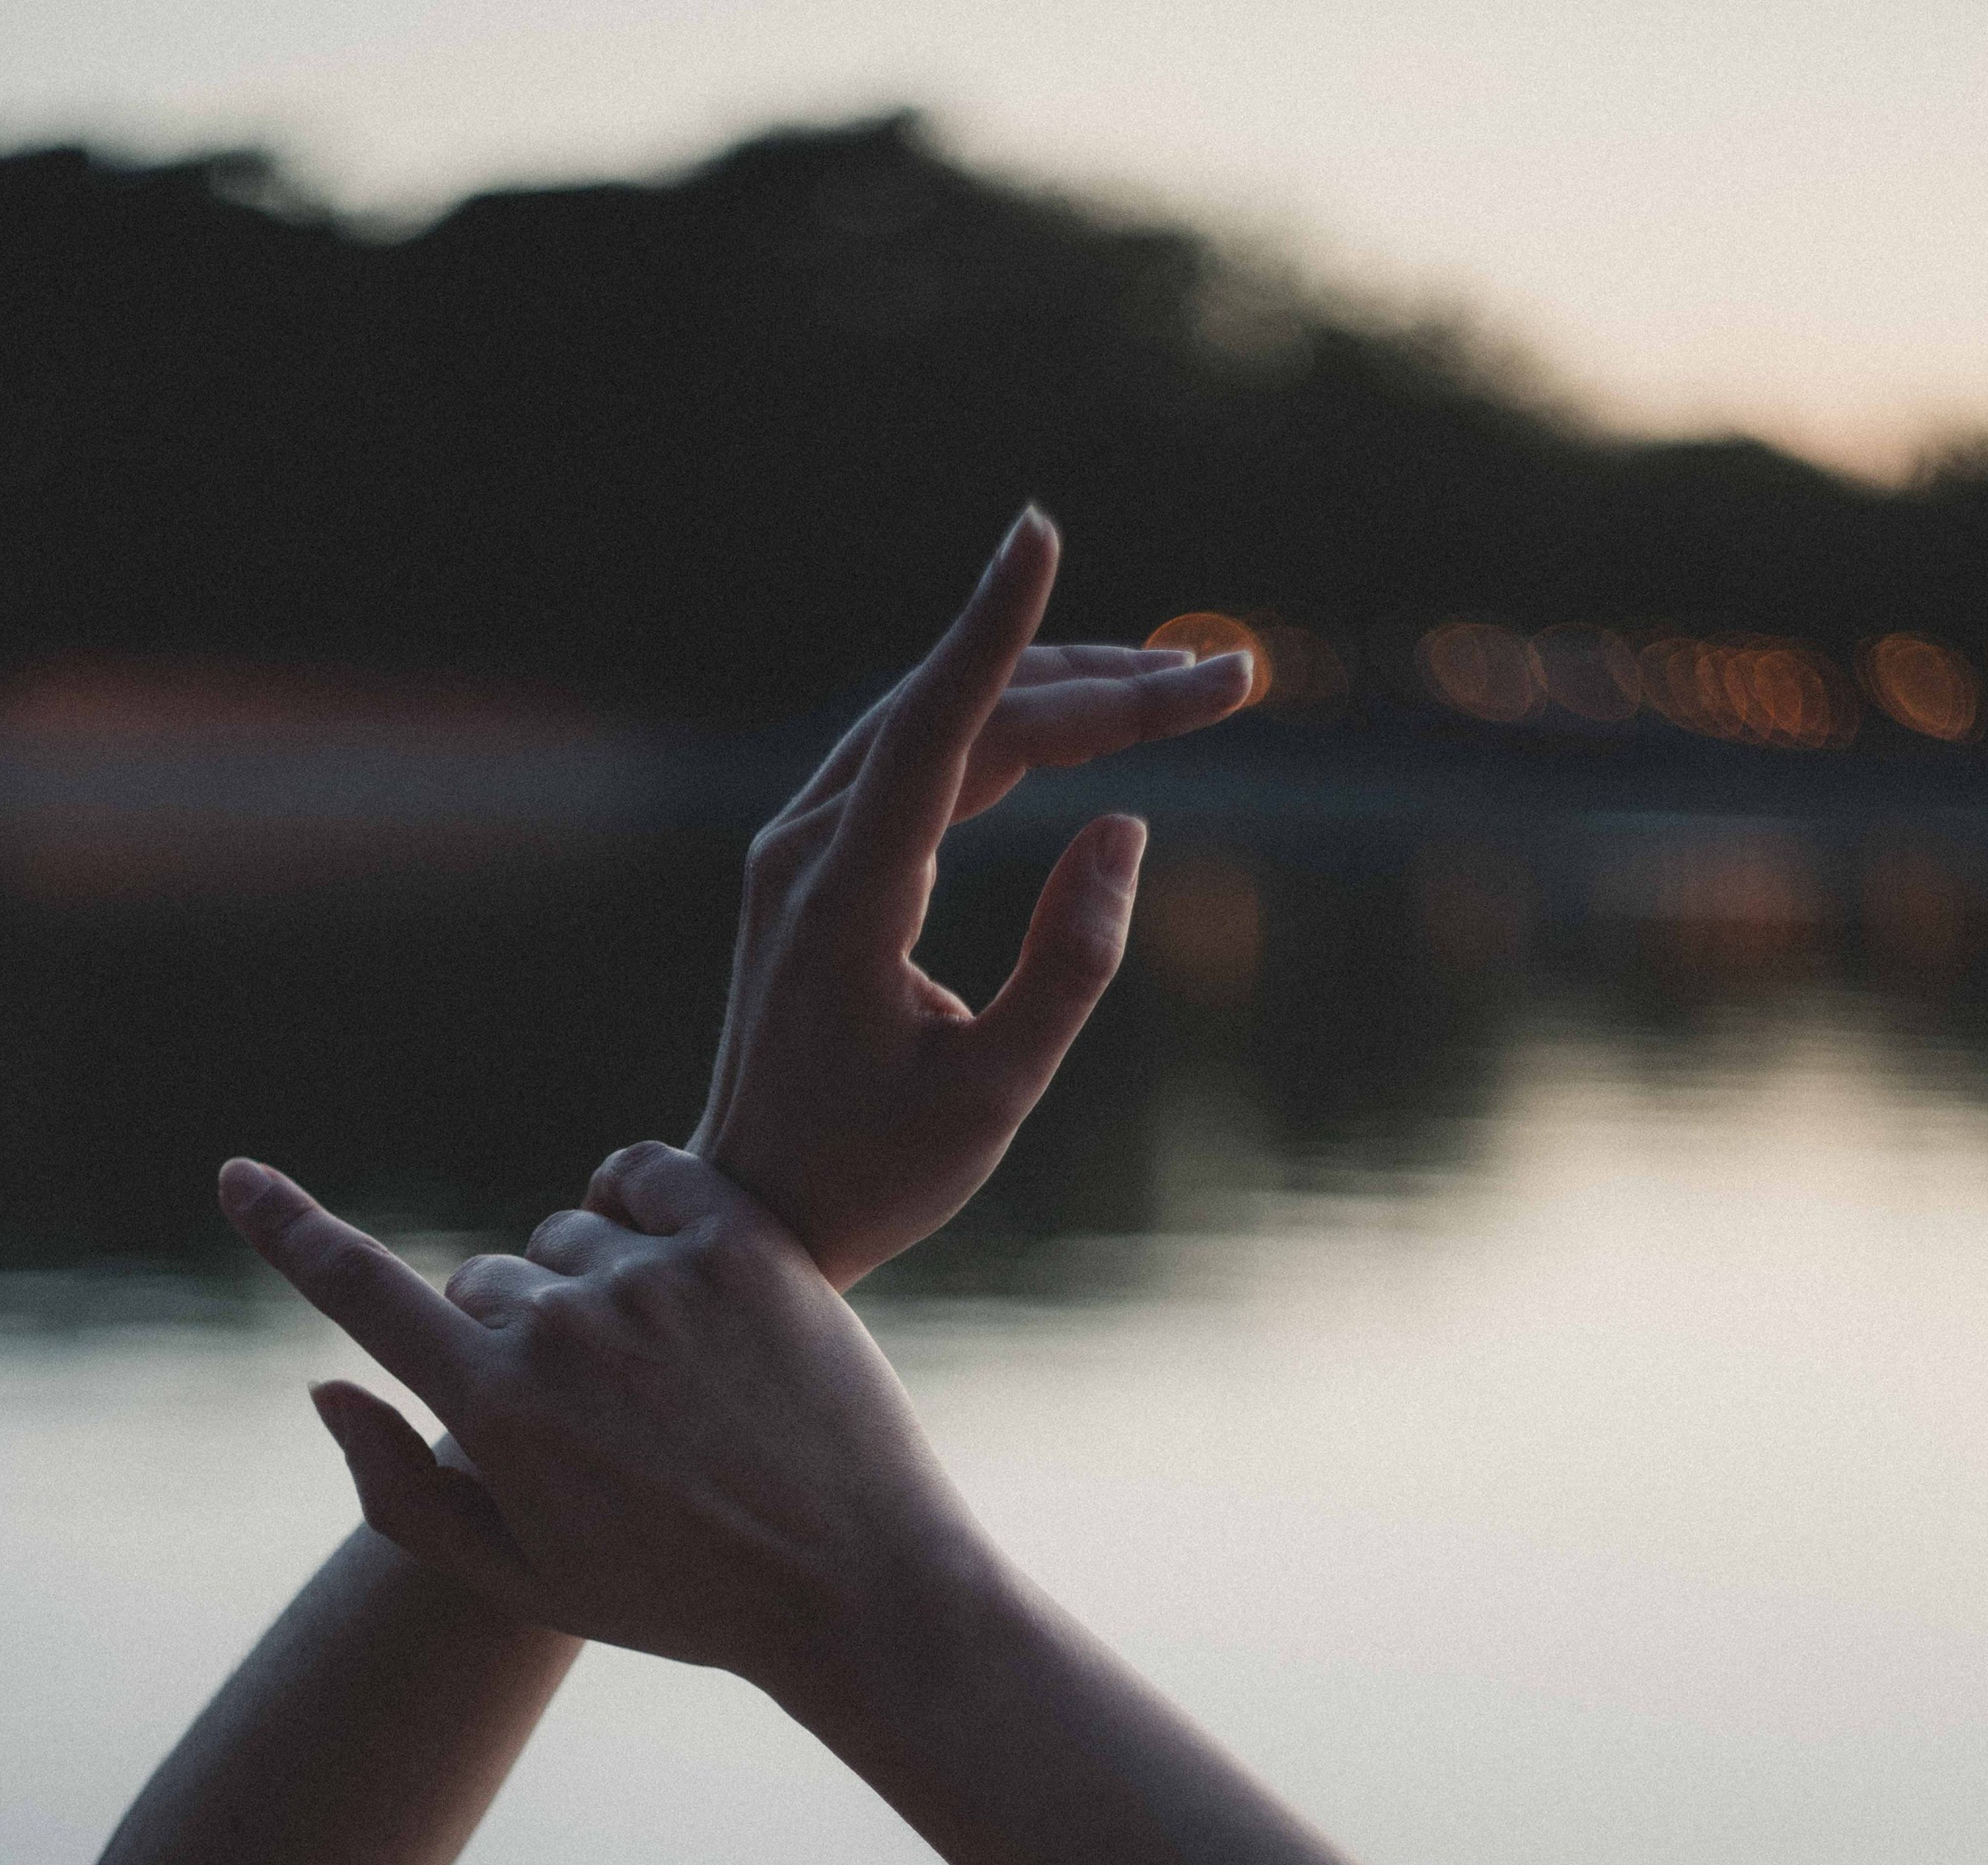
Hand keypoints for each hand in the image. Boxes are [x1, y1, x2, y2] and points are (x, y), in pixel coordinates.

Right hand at [217, 1145, 984, 1687]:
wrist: (858, 1585)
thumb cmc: (684, 1598)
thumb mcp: (527, 1583)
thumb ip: (404, 1495)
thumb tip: (323, 1389)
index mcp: (497, 1413)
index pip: (361, 1294)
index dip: (290, 1232)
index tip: (234, 1177)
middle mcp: (563, 1329)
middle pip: (483, 1285)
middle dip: (515, 1341)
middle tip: (610, 1428)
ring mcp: (656, 1277)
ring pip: (565, 1239)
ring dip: (593, 1287)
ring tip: (673, 1382)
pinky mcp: (743, 1241)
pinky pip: (644, 1174)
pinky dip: (644, 1207)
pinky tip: (682, 1276)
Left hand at [692, 505, 1254, 1287]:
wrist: (753, 1211)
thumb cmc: (872, 1173)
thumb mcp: (993, 1097)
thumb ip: (1070, 968)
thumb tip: (1124, 830)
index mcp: (844, 902)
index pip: (932, 730)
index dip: (995, 628)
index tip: (1040, 530)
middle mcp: (807, 851)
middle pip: (961, 716)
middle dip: (1101, 686)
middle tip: (1234, 679)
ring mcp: (802, 849)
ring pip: (939, 726)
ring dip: (1060, 696)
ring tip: (1185, 692)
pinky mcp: (815, 863)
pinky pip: (918, 760)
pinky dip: (1005, 732)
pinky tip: (1084, 726)